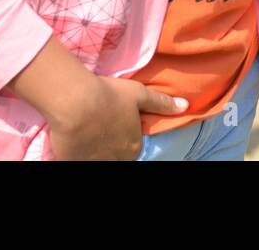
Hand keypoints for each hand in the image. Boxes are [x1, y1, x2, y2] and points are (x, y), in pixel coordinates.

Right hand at [46, 75, 188, 160]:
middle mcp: (116, 159)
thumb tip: (185, 106)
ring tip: (86, 134)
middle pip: (116, 157)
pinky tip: (73, 140)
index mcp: (133, 147)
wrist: (76, 102)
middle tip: (99, 129)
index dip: (122, 137)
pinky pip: (77, 159)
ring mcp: (94, 163)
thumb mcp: (139, 94)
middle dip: (109, 148)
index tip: (114, 125)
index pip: (131, 149)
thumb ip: (162, 103)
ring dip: (93, 151)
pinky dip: (76, 153)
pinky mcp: (73, 162)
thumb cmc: (110, 95)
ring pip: (97, 159)